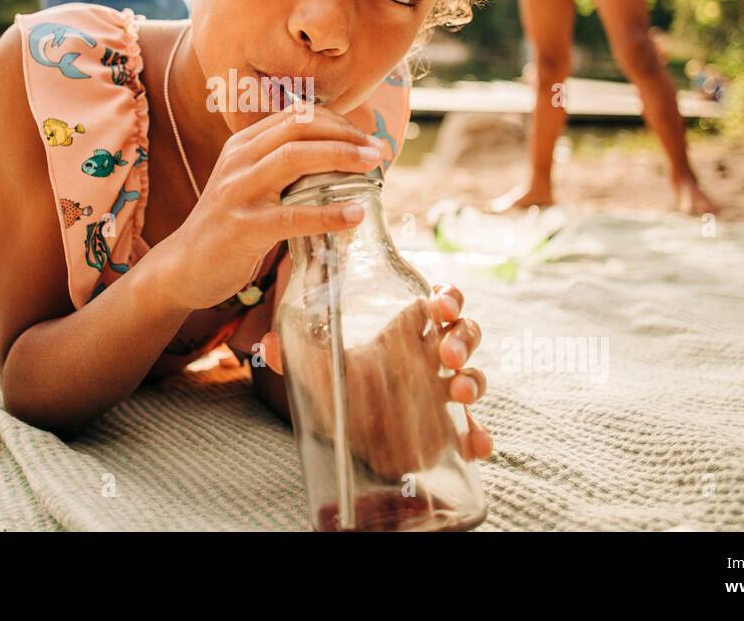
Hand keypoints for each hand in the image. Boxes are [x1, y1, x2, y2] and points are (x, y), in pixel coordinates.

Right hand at [162, 105, 390, 311]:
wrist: (182, 267)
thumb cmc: (228, 226)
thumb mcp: (249, 185)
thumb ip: (283, 170)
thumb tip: (339, 161)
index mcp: (242, 145)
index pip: (295, 115)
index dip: (337, 120)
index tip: (366, 136)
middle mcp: (238, 160)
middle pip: (299, 127)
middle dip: (344, 133)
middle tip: (378, 150)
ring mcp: (238, 192)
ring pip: (295, 158)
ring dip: (341, 157)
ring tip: (373, 168)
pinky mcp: (243, 227)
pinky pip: (293, 216)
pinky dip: (329, 213)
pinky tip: (355, 215)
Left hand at [261, 283, 492, 480]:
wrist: (346, 436)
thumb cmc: (338, 391)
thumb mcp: (315, 371)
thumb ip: (292, 354)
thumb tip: (266, 344)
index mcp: (402, 333)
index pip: (436, 301)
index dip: (445, 297)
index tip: (438, 304)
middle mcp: (428, 357)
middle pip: (462, 331)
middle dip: (461, 337)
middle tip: (446, 353)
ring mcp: (440, 391)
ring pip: (473, 373)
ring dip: (473, 379)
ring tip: (458, 392)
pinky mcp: (446, 427)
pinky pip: (471, 428)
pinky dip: (477, 435)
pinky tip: (474, 445)